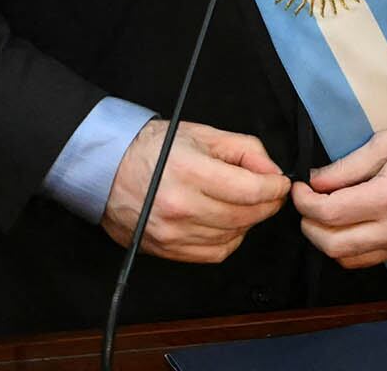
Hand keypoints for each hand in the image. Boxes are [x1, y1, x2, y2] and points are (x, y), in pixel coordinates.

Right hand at [102, 119, 290, 263]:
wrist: (106, 169)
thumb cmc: (153, 148)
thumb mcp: (203, 134)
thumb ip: (244, 149)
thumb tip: (272, 172)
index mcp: (189, 171)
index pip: (250, 190)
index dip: (274, 188)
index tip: (280, 183)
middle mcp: (180, 206)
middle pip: (245, 216)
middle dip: (267, 204)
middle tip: (270, 192)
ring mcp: (173, 232)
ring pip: (233, 236)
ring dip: (249, 222)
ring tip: (246, 204)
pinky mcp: (168, 249)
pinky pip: (215, 253)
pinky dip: (230, 239)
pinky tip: (227, 223)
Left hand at [292, 126, 386, 268]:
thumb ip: (349, 165)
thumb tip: (315, 181)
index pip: (329, 214)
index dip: (304, 203)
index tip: (300, 188)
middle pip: (332, 245)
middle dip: (309, 226)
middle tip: (307, 205)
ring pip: (348, 260)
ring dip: (328, 241)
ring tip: (326, 216)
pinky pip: (371, 260)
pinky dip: (352, 247)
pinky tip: (353, 225)